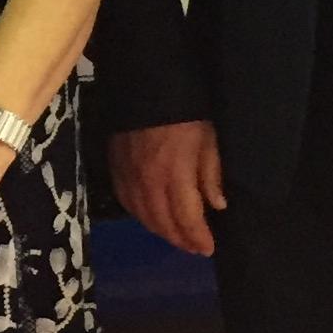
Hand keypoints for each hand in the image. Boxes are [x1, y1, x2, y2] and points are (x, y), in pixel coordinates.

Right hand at [110, 120, 226, 255]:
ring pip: (143, 217)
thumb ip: (211, 173)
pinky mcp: (115, 167)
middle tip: (194, 247)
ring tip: (176, 235)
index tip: (209, 248)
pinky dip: (140, 215)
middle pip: (164, 224)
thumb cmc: (185, 112)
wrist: (146, 84)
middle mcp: (149, 182)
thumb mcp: (207, 139)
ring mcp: (128, 176)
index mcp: (175, 175)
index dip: (198, 238)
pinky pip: (126, 202)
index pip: (187, 219)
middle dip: (181, 239)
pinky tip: (150, 216)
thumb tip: (218, 206)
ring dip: (161, 231)